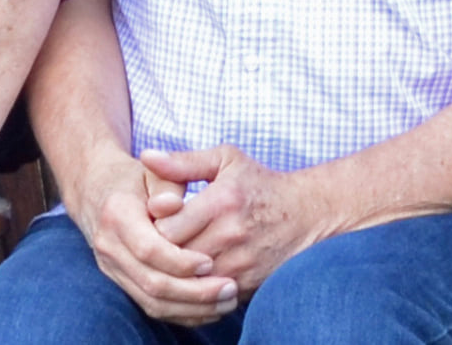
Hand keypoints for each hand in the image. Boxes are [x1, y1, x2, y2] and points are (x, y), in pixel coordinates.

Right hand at [69, 149, 238, 323]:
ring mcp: (112, 268)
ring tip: (226, 301)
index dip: (180, 260)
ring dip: (191, 307)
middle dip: (193, 291)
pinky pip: (150, 306)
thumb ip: (169, 181)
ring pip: (151, 301)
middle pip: (152, 282)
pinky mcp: (120, 281)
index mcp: (117, 213)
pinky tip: (209, 308)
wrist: (96, 188)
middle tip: (229, 288)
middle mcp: (109, 245)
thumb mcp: (153, 170)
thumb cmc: (135, 177)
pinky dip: (181, 312)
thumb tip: (176, 205)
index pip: (149, 248)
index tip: (210, 262)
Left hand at [144, 146, 330, 296]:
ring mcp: (240, 265)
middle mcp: (232, 235)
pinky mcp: (246, 287)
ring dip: (178, 271)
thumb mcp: (224, 161)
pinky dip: (197, 286)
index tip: (158, 219)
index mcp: (222, 200)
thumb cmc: (258, 183)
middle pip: (175, 256)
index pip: (167, 227)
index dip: (155, 226)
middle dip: (163, 251)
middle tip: (160, 241)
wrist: (306, 216)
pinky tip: (195, 271)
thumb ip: (183, 161)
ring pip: (189, 280)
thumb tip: (146, 156)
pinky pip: (207, 295)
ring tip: (176, 255)